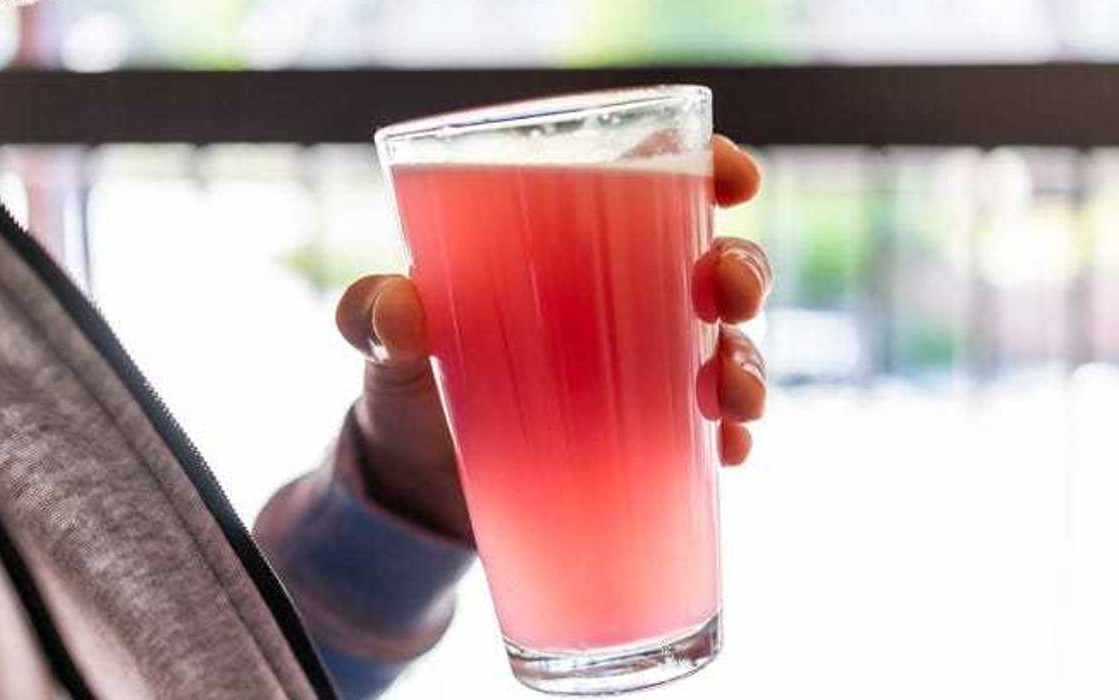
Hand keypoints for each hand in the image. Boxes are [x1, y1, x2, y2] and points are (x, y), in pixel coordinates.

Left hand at [335, 135, 768, 542]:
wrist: (414, 494)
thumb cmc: (406, 392)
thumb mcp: (379, 346)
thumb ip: (370, 316)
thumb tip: (403, 312)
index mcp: (565, 250)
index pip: (651, 185)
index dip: (707, 168)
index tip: (737, 180)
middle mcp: (616, 305)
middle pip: (709, 263)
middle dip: (742, 270)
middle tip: (727, 293)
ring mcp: (638, 374)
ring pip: (726, 346)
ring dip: (749, 361)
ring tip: (731, 396)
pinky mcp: (644, 439)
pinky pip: (709, 432)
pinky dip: (730, 437)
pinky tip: (728, 448)